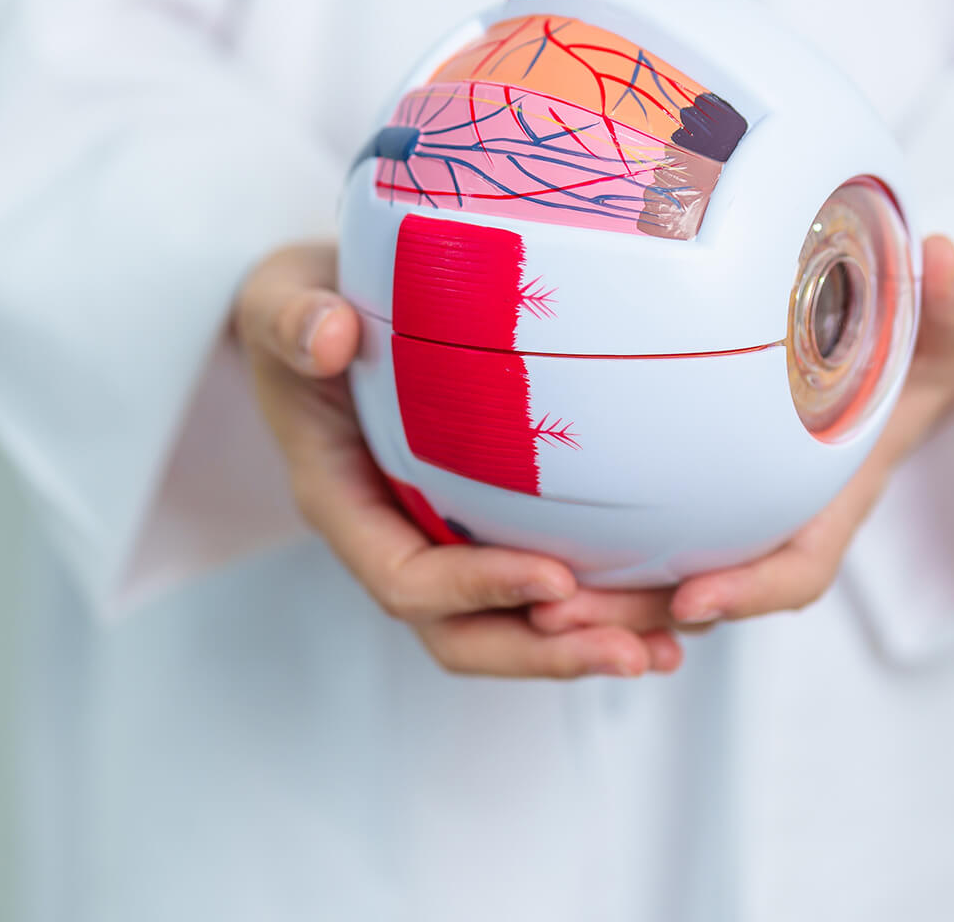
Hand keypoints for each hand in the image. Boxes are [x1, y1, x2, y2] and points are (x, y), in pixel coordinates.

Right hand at [234, 240, 683, 677]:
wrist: (316, 312)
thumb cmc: (298, 309)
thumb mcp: (280, 301)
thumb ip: (294, 319)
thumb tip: (327, 334)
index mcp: (341, 502)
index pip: (403, 579)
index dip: (477, 590)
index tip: (556, 577)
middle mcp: (391, 537)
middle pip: (462, 634)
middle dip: (546, 653)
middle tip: (633, 651)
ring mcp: (439, 537)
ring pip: (509, 624)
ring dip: (586, 642)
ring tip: (669, 644)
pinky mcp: (482, 521)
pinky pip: (539, 584)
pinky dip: (601, 603)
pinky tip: (673, 603)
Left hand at [527, 234, 953, 637]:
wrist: (878, 362)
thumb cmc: (912, 350)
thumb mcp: (946, 329)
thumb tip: (948, 260)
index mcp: (826, 505)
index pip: (792, 570)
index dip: (749, 591)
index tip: (695, 599)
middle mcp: (765, 527)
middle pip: (699, 597)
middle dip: (635, 619)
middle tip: (560, 620)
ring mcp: (716, 520)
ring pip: (650, 584)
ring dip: (593, 606)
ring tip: (525, 606)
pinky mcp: (670, 498)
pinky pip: (624, 545)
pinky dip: (579, 558)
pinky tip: (507, 549)